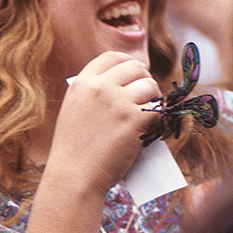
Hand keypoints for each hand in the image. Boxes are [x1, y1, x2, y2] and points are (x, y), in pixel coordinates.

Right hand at [46, 52, 160, 194]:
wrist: (74, 175)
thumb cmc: (74, 148)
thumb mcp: (74, 109)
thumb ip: (93, 92)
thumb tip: (121, 82)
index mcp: (82, 83)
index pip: (112, 57)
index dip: (127, 62)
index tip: (134, 72)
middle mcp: (100, 87)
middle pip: (135, 67)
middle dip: (144, 78)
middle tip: (146, 94)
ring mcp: (118, 102)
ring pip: (149, 86)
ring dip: (153, 97)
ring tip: (149, 110)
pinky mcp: (134, 120)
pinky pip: (157, 108)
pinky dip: (158, 116)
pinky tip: (152, 124)